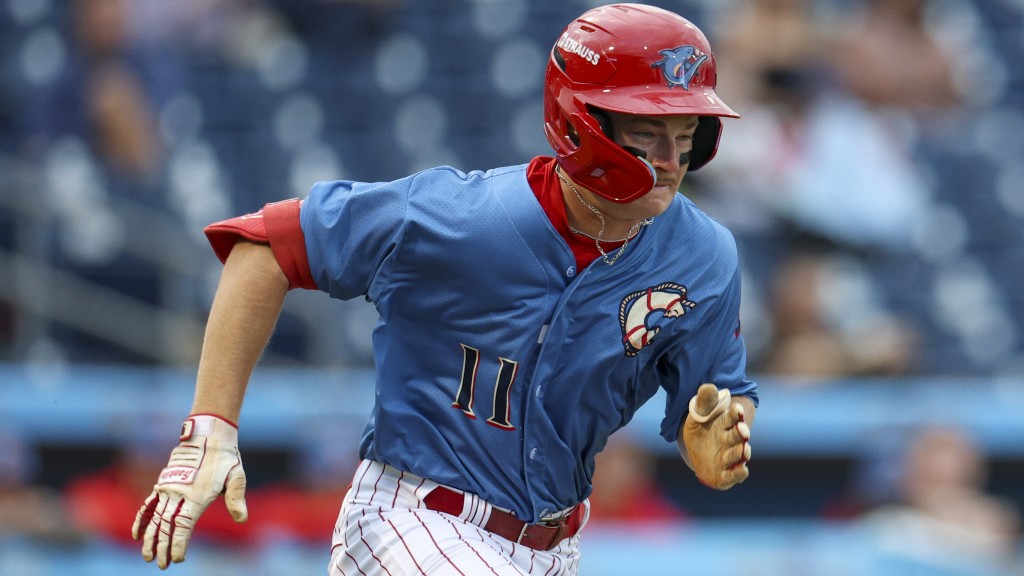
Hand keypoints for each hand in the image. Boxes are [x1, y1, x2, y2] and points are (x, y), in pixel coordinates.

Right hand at [132, 414, 247, 568]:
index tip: (177, 558)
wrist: (208, 435)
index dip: (179, 543)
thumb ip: (236, 498)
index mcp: (196, 495)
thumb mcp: (236, 476)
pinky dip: (141, 519)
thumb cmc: (225, 458)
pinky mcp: (163, 483)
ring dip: (150, 538)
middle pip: (166, 526)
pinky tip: (136, 534)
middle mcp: (178, 493)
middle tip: (161, 565)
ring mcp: (168, 488)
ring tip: (147, 556)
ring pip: (155, 518)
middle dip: (163, 547)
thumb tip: (242, 519)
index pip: (183, 525)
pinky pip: (148, 503)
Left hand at [681, 384, 750, 489]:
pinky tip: (742, 470)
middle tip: (742, 430)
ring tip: (744, 449)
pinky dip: (739, 474)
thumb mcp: (698, 414)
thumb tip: (709, 387)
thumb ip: (704, 401)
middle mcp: (730, 440)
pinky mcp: (724, 474)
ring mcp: (728, 457)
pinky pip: (733, 475)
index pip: (733, 417)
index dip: (736, 413)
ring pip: (738, 454)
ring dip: (742, 452)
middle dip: (741, 433)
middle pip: (738, 436)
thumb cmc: (700, 428)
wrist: (696, 450)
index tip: (736, 408)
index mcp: (725, 424)